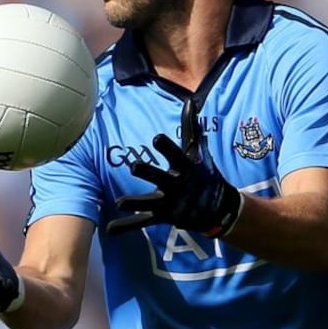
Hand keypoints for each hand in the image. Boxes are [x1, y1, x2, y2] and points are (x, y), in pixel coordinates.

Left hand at [108, 99, 241, 236]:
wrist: (217, 207)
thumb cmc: (203, 173)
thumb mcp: (197, 150)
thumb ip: (190, 127)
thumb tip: (190, 100)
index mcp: (185, 168)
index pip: (176, 155)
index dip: (166, 147)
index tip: (156, 138)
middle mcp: (177, 185)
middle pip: (160, 178)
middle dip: (148, 173)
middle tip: (134, 166)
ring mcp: (170, 203)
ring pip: (149, 203)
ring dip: (134, 203)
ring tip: (119, 202)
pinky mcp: (163, 216)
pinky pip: (142, 222)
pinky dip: (126, 225)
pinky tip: (110, 228)